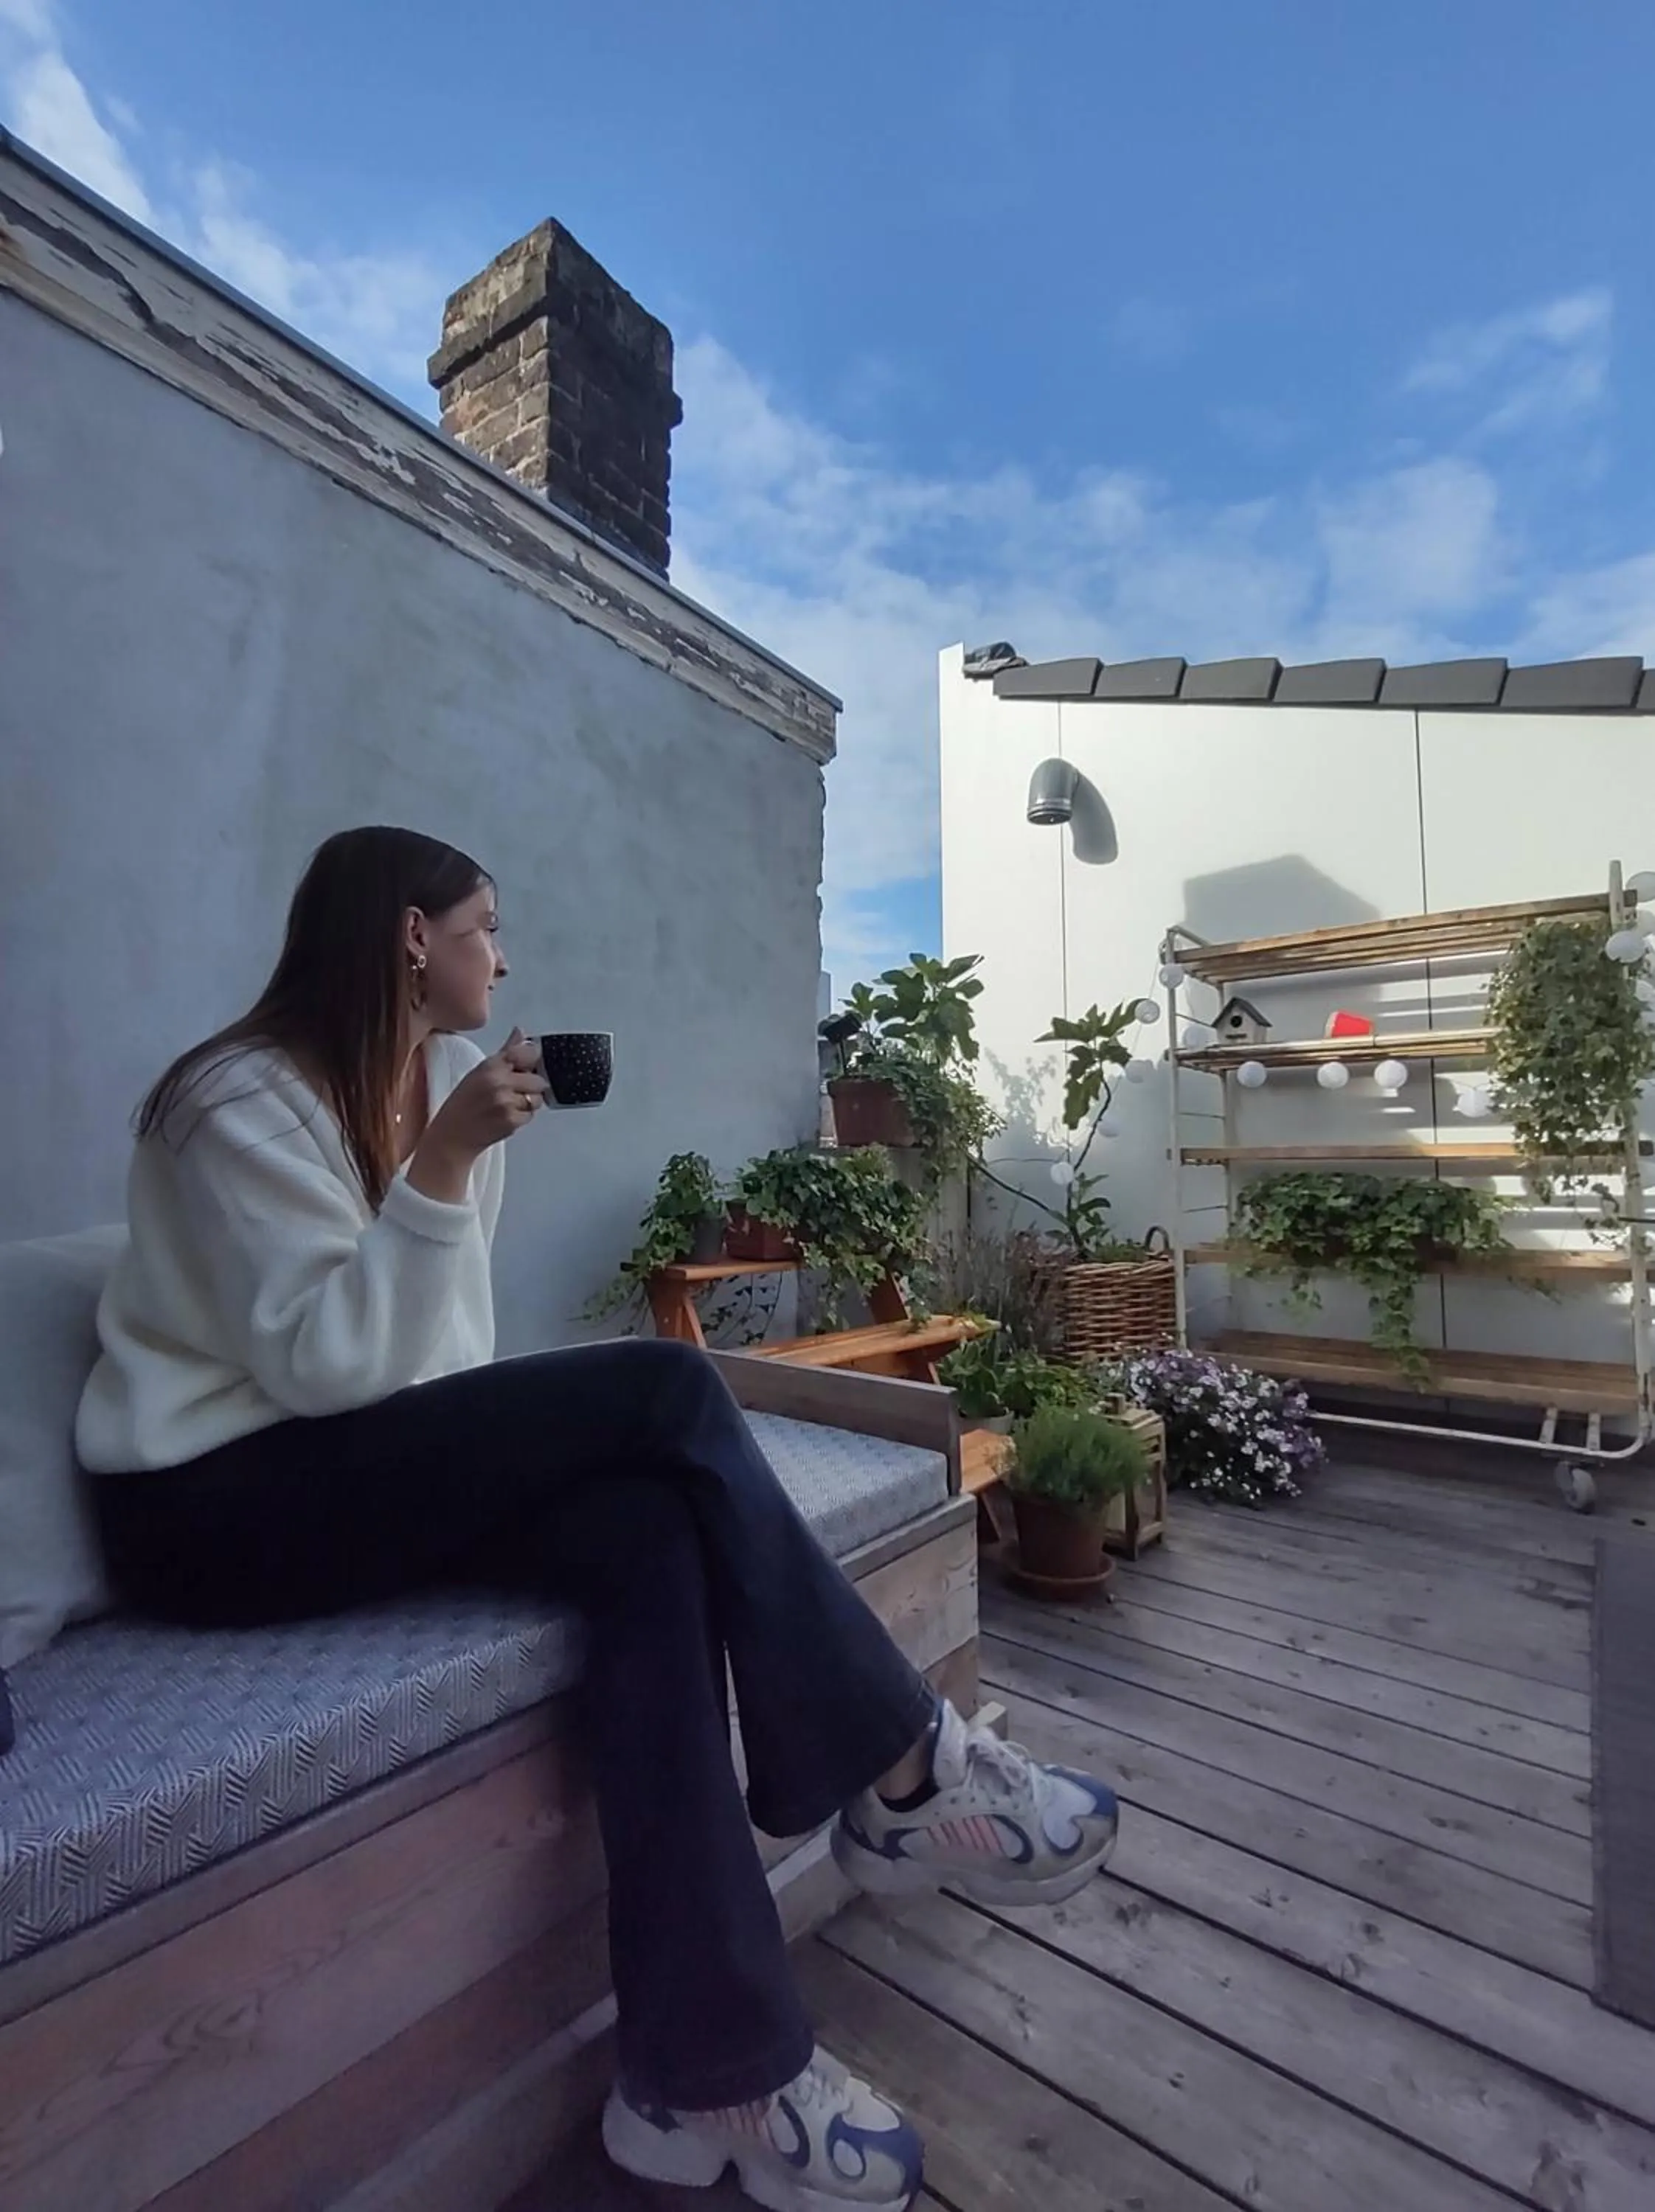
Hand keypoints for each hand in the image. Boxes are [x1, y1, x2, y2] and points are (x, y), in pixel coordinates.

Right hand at [408, 1031, 547, 1200]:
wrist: (452, 1135)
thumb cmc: (464, 1102)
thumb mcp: (479, 1072)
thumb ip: (506, 1053)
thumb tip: (521, 1032)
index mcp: (490, 1066)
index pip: (527, 1053)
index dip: (531, 1061)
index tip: (526, 1067)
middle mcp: (499, 1082)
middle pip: (538, 1080)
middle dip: (531, 1087)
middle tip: (514, 1092)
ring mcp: (506, 1102)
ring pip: (537, 1099)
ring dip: (528, 1103)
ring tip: (509, 1105)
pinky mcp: (511, 1121)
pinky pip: (530, 1116)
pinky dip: (522, 1117)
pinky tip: (505, 1117)